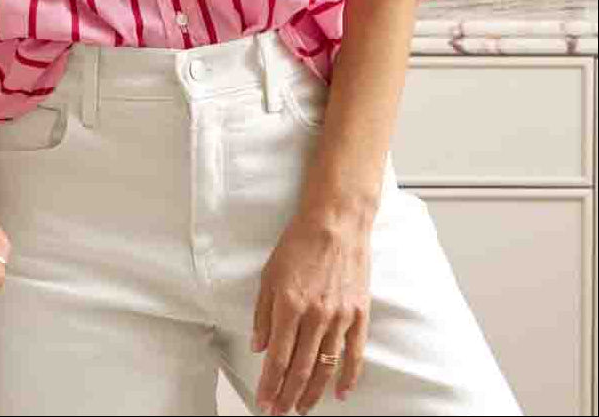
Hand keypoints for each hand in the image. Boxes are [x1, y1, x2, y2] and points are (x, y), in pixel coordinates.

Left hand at [250, 208, 370, 414]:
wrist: (336, 221)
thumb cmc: (299, 242)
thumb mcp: (269, 274)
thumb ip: (263, 313)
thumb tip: (259, 347)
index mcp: (289, 306)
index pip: (277, 358)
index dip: (270, 385)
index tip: (264, 403)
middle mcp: (315, 316)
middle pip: (300, 369)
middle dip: (288, 396)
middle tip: (280, 412)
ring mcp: (340, 317)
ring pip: (325, 367)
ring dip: (313, 393)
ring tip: (303, 408)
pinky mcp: (359, 314)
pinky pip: (354, 354)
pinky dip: (348, 377)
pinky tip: (340, 393)